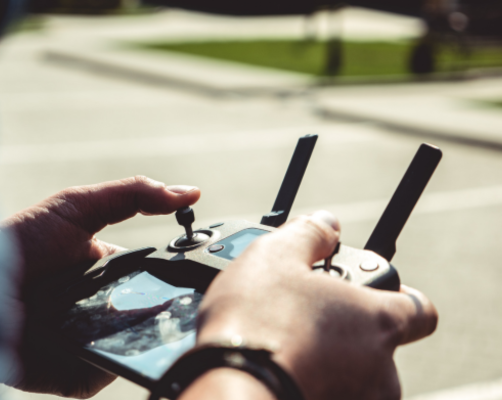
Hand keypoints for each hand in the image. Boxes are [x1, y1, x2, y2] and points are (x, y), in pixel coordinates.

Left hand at [0, 176, 199, 398]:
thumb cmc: (21, 240)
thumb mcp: (79, 206)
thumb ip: (133, 195)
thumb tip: (190, 193)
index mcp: (107, 270)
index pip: (153, 275)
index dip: (174, 274)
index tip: (199, 270)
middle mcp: (101, 306)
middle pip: (148, 314)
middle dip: (165, 312)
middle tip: (184, 307)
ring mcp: (89, 340)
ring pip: (132, 345)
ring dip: (143, 338)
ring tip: (143, 325)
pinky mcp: (73, 371)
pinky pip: (105, 372)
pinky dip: (112, 363)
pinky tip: (105, 344)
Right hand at [183, 211, 436, 399]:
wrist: (228, 388)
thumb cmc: (256, 323)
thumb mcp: (276, 256)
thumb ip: (309, 235)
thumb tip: (327, 223)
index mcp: (378, 322)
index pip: (421, 310)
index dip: (395, 296)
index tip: (364, 291)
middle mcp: (381, 371)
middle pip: (379, 345)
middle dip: (348, 331)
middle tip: (307, 317)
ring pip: (354, 376)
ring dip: (330, 361)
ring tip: (285, 345)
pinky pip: (331, 394)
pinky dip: (313, 383)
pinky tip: (279, 370)